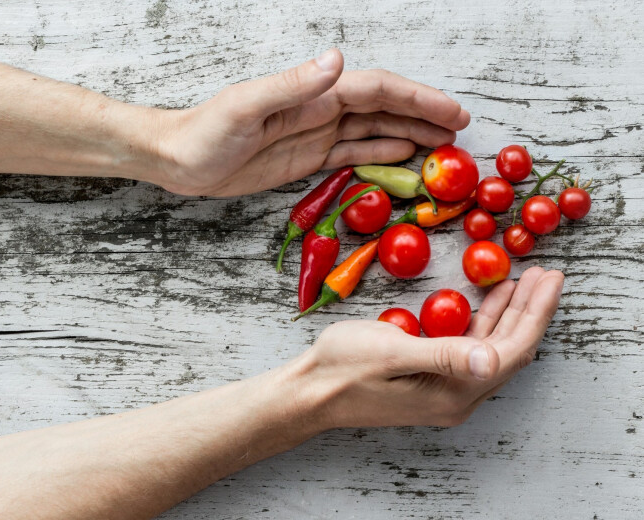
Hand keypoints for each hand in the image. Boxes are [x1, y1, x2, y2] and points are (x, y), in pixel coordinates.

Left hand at [153, 48, 469, 195]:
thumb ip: (291, 85)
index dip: (416, 99)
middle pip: (384, 108)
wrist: (177, 159)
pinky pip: (352, 154)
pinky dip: (381, 154)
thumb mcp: (244, 107)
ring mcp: (315, 134)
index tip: (451, 113)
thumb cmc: (204, 132)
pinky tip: (403, 156)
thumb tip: (336, 60)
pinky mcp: (306, 158)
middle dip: (424, 115)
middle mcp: (319, 110)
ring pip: (374, 131)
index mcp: (311, 94)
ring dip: (410, 135)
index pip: (375, 90)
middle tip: (461, 132)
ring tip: (443, 146)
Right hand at [293, 267, 563, 428]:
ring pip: (492, 350)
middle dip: (529, 311)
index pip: (510, 351)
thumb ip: (442, 355)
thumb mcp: (390, 352)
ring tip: (524, 281)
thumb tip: (491, 360)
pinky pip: (470, 351)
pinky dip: (484, 322)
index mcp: (452, 393)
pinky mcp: (431, 382)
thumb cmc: (341, 368)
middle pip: (508, 351)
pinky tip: (487, 301)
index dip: (534, 313)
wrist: (309, 392)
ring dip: (509, 315)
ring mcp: (444, 392)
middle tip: (546, 274)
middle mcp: (456, 398)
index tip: (550, 279)